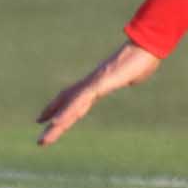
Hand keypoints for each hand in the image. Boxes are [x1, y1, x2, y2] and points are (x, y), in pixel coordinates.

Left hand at [35, 40, 161, 145]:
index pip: (74, 97)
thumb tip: (133, 77)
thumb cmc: (144, 57)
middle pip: (67, 104)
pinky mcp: (98, 83)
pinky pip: (79, 101)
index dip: (60, 108)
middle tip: (40, 141)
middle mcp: (91, 83)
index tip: (46, 119)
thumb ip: (130, 76)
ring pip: (70, 106)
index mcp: (98, 83)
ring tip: (43, 140)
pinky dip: (67, 113)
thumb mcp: (136, 72)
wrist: (147, 47)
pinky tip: (56, 122)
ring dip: (57, 125)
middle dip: (53, 122)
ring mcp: (93, 83)